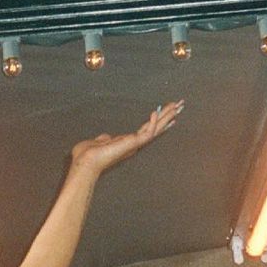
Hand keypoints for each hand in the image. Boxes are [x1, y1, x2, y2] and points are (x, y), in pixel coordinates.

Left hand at [69, 101, 183, 177]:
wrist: (85, 162)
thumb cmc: (88, 155)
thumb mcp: (99, 142)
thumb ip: (105, 139)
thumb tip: (106, 137)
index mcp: (128, 143)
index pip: (148, 130)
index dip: (159, 121)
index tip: (170, 114)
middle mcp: (134, 144)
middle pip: (156, 127)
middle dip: (169, 115)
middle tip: (181, 105)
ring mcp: (134, 144)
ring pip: (156, 129)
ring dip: (167, 116)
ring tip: (178, 105)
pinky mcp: (132, 144)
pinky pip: (146, 132)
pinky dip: (152, 122)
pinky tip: (156, 111)